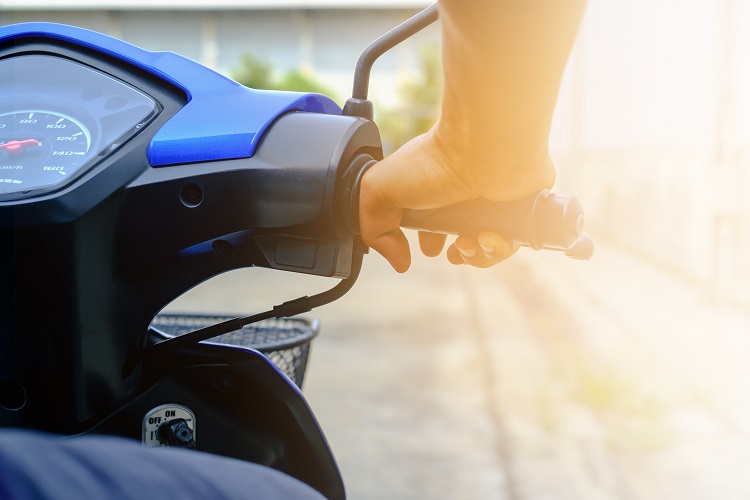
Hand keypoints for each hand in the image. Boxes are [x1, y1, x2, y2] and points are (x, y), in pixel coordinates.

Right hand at [358, 128, 548, 271]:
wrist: (482, 148)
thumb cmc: (433, 162)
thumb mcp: (378, 190)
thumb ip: (373, 227)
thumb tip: (396, 260)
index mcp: (430, 191)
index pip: (431, 223)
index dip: (428, 241)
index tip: (428, 248)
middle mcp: (461, 196)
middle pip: (461, 241)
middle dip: (458, 255)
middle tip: (453, 252)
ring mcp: (491, 203)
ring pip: (486, 247)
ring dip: (475, 256)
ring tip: (469, 243)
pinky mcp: (517, 210)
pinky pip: (510, 244)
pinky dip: (498, 249)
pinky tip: (488, 238)